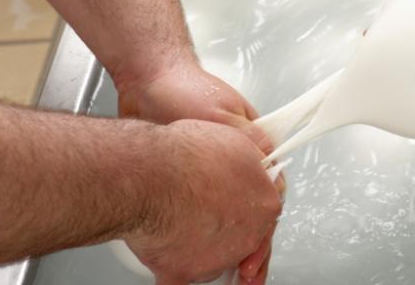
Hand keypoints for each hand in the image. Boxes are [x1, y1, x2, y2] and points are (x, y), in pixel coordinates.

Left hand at [117, 58, 281, 283]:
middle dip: (246, 244)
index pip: (269, 192)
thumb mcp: (222, 113)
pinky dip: (194, 228)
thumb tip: (268, 164)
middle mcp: (235, 158)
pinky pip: (196, 206)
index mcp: (253, 144)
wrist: (145, 79)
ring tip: (218, 268)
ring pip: (223, 211)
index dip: (263, 230)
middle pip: (248, 208)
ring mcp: (210, 165)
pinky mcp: (184, 170)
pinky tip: (185, 242)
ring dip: (223, 240)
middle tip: (243, 273)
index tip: (255, 257)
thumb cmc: (182, 88)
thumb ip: (249, 139)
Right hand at [126, 119, 282, 284]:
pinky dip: (174, 267)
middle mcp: (247, 236)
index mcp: (265, 204)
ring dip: (200, 247)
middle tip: (208, 217)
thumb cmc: (186, 156)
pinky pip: (182, 277)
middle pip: (242, 239)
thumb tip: (257, 166)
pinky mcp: (185, 273)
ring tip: (179, 221)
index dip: (245, 207)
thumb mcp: (237, 142)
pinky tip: (168, 254)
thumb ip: (253, 164)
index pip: (264, 214)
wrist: (149, 174)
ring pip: (213, 259)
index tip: (235, 206)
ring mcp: (217, 259)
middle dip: (226, 229)